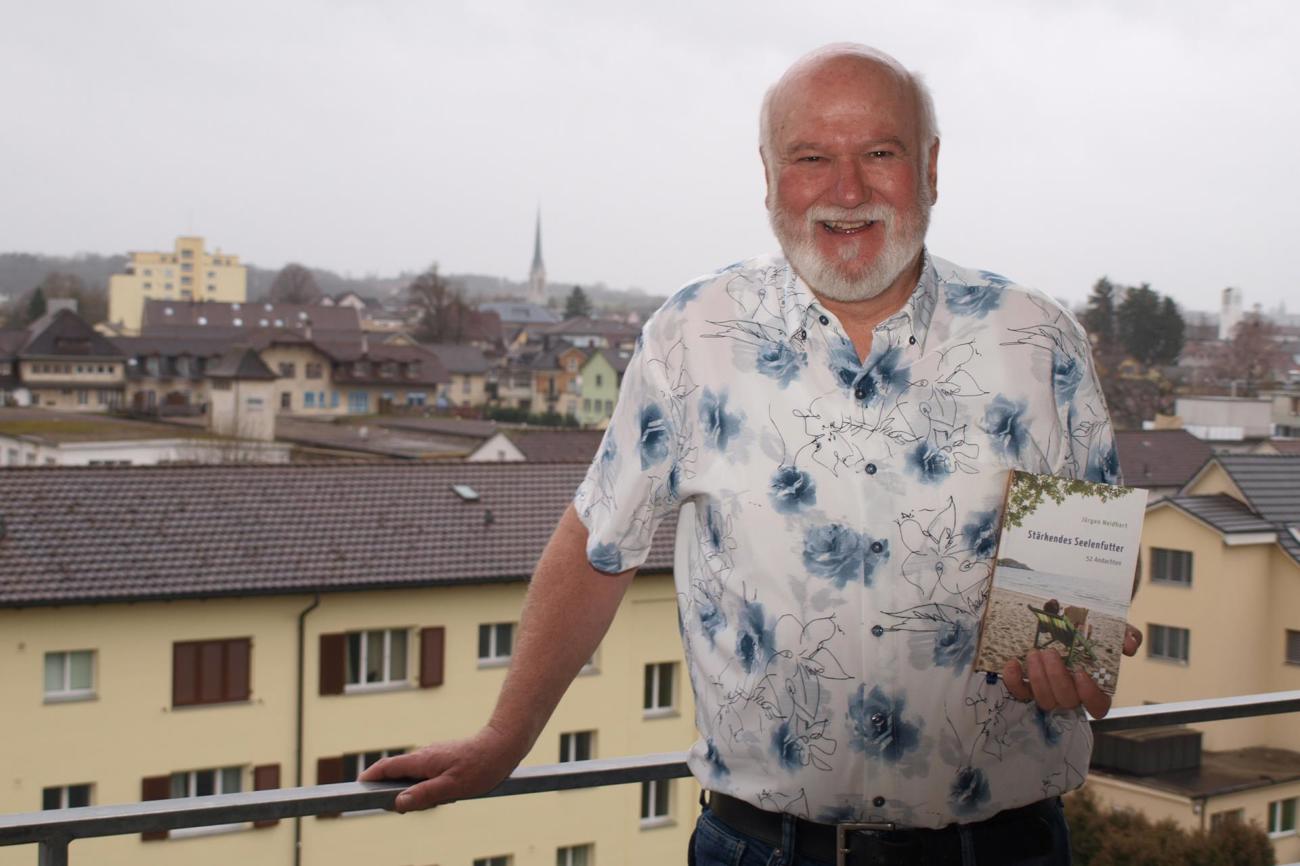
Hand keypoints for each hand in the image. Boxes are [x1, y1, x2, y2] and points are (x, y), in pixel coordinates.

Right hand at [359, 726, 524, 812]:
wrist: (503, 745)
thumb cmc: (481, 767)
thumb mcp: (452, 787)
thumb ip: (424, 795)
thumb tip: (398, 803)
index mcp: (423, 760)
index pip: (388, 767)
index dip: (371, 776)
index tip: (357, 787)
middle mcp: (425, 754)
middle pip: (399, 772)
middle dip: (391, 789)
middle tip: (391, 807)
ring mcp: (435, 755)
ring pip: (415, 774)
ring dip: (413, 789)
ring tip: (429, 803)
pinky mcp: (446, 757)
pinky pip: (428, 773)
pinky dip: (426, 785)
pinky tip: (443, 795)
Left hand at [1000, 624, 1141, 718]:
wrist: (1059, 616)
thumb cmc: (1088, 628)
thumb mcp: (1111, 627)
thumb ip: (1126, 634)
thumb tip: (1129, 645)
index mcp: (1094, 685)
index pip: (1098, 707)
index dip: (1090, 695)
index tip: (1081, 672)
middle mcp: (1071, 693)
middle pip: (1066, 701)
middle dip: (1056, 678)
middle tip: (1049, 652)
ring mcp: (1048, 691)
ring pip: (1044, 700)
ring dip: (1037, 678)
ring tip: (1034, 653)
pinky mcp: (1027, 686)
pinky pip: (1019, 693)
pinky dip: (1014, 681)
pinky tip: (1013, 663)